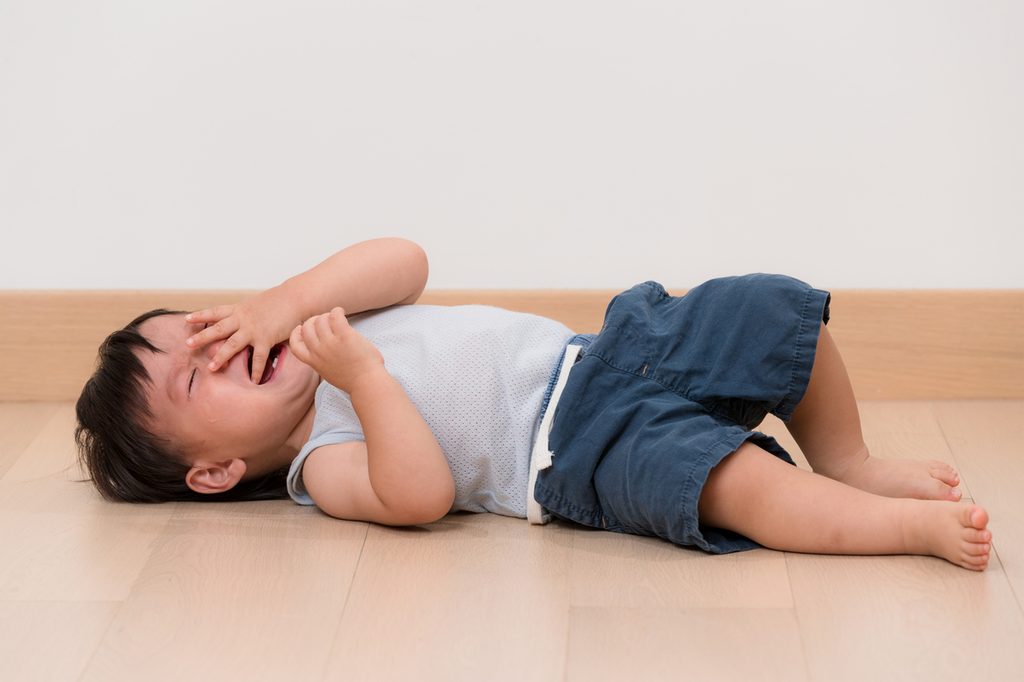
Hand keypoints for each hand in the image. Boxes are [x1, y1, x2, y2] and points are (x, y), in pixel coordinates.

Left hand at [184, 285, 300, 382]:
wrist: (295, 298)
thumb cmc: (279, 301)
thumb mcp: (257, 304)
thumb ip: (246, 314)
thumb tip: (240, 321)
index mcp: (239, 310)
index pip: (216, 312)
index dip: (201, 316)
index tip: (187, 320)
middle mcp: (243, 319)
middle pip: (218, 328)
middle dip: (202, 337)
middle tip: (187, 344)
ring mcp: (254, 330)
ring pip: (233, 344)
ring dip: (221, 356)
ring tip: (211, 368)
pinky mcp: (266, 338)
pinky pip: (259, 358)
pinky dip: (256, 370)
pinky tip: (254, 380)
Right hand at [288, 307, 385, 391]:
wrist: (367, 383)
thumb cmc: (354, 380)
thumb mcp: (329, 373)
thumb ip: (323, 361)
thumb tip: (325, 349)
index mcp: (314, 361)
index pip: (294, 345)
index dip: (296, 334)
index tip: (301, 328)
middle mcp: (319, 351)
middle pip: (306, 327)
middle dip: (314, 321)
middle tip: (326, 320)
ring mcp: (330, 344)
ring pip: (320, 320)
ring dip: (328, 315)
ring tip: (337, 317)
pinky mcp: (344, 336)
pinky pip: (335, 316)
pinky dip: (337, 311)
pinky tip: (342, 313)